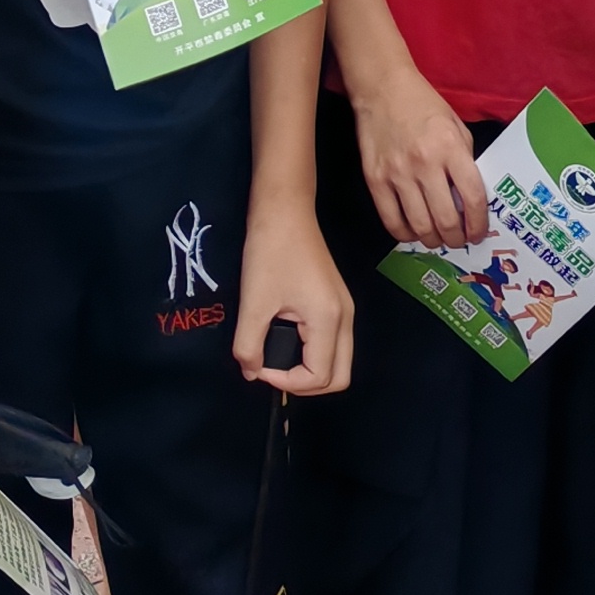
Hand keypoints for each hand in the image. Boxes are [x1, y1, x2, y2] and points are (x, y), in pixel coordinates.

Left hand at [237, 203, 354, 396]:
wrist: (284, 209)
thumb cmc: (270, 252)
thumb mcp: (254, 301)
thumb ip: (248, 345)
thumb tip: (250, 372)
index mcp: (329, 319)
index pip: (319, 377)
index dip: (286, 382)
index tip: (258, 365)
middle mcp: (345, 317)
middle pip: (339, 377)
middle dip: (305, 384)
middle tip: (272, 370)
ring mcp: (344, 308)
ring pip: (338, 360)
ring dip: (310, 369)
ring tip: (277, 357)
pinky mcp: (336, 301)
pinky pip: (333, 342)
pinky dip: (313, 353)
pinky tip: (287, 340)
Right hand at [351, 67, 491, 249]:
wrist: (383, 88)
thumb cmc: (423, 105)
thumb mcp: (456, 126)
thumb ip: (465, 160)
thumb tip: (469, 198)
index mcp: (451, 147)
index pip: (472, 197)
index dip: (478, 223)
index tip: (478, 233)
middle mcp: (425, 163)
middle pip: (446, 220)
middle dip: (456, 239)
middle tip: (459, 241)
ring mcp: (397, 173)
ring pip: (419, 227)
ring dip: (433, 241)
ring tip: (438, 238)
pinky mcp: (375, 180)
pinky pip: (392, 221)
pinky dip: (405, 234)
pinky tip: (413, 231)